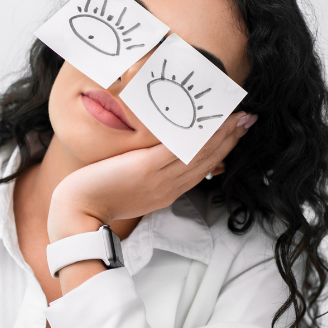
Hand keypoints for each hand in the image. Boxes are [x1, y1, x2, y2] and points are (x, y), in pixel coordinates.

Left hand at [47, 111, 256, 240]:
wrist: (78, 212)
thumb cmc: (98, 196)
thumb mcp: (133, 189)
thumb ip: (150, 175)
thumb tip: (157, 157)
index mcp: (167, 192)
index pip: (201, 169)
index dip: (222, 150)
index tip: (237, 133)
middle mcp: (169, 187)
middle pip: (207, 160)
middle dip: (230, 139)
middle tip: (248, 118)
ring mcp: (159, 178)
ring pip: (198, 153)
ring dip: (221, 133)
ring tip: (237, 115)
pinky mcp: (146, 168)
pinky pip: (177, 149)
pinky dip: (195, 135)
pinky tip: (207, 121)